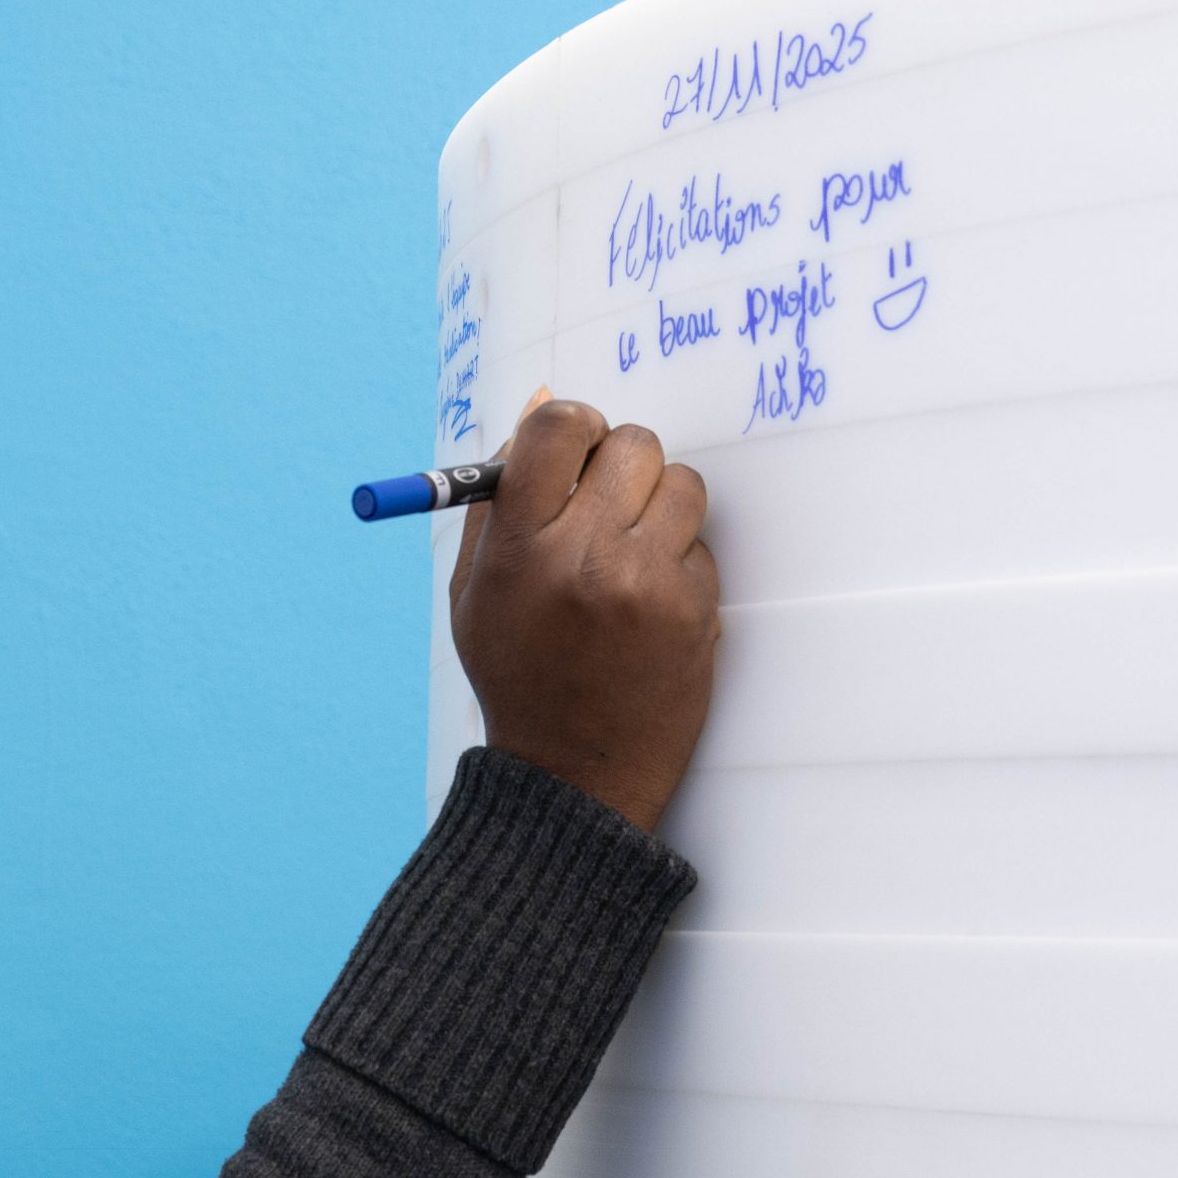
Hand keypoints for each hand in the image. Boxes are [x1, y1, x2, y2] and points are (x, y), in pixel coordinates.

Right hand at [448, 389, 720, 831]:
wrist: (572, 775)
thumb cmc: (519, 675)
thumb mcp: (476, 591)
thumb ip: (500, 498)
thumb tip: (542, 401)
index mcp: (519, 547)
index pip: (559, 426)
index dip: (572, 427)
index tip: (575, 452)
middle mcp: (584, 557)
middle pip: (631, 444)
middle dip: (619, 467)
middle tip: (604, 507)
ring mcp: (647, 584)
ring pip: (682, 484)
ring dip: (659, 509)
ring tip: (628, 560)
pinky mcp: (695, 610)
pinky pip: (701, 545)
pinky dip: (678, 564)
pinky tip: (647, 609)